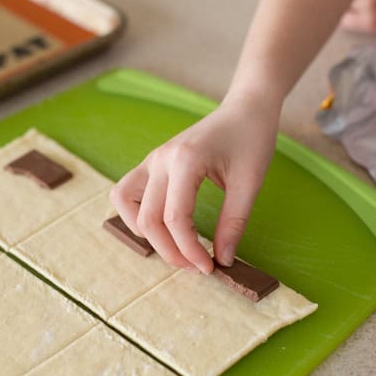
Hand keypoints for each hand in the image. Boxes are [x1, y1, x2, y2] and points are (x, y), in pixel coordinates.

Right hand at [110, 93, 279, 273]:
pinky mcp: (151, 163)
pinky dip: (137, 214)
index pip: (175, 218)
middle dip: (170, 251)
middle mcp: (160, 159)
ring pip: (124, 203)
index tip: (210, 267)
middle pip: (147, 219)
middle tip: (197, 266)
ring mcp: (152, 159)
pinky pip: (127, 192)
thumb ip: (234, 222)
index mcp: (185, 160)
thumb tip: (222, 260)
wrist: (245, 109)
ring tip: (175, 247)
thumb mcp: (250, 182)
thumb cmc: (251, 139)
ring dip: (145, 232)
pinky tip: (163, 226)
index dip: (190, 250)